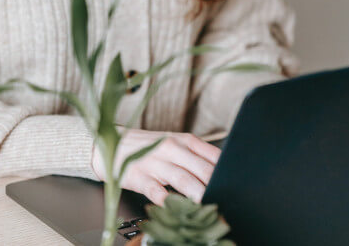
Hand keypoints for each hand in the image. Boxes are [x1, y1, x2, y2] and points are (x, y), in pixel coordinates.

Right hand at [90, 126, 219, 205]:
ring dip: (198, 194)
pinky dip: (166, 200)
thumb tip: (223, 175)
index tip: (238, 187)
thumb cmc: (147, 147)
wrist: (109, 144)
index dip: (227, 172)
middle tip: (228, 202)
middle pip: (201, 169)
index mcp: (183, 140)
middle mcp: (171, 149)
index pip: (213, 156)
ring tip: (209, 207)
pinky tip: (175, 207)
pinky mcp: (139, 176)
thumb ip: (196, 157)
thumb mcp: (173, 144)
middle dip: (216, 186)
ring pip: (182, 179)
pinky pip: (155, 190)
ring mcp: (155, 162)